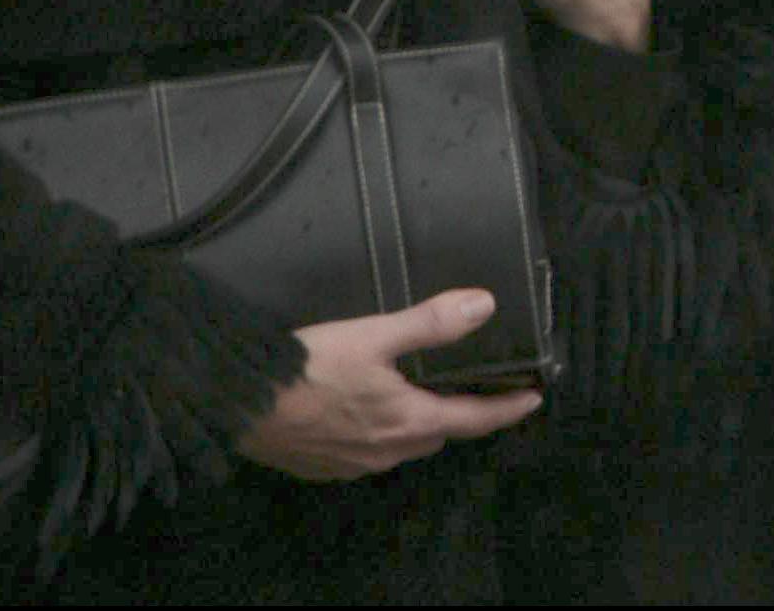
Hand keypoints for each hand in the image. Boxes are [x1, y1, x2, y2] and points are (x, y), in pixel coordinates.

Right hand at [234, 291, 543, 481]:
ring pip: (402, 445)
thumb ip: (430, 322)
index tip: (534, 399)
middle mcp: (388, 453)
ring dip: (416, 423)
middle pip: (437, 434)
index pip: (474, 420)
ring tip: (418, 392)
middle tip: (467, 384)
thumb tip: (485, 305)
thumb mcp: (375, 335)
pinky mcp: (325, 468)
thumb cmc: (311, 367)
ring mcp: (354, 466)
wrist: (240, 404)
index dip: (507, 409)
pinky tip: (364, 409)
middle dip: (456, 413)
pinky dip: (379, 431)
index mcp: (409, 422)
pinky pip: (368, 453)